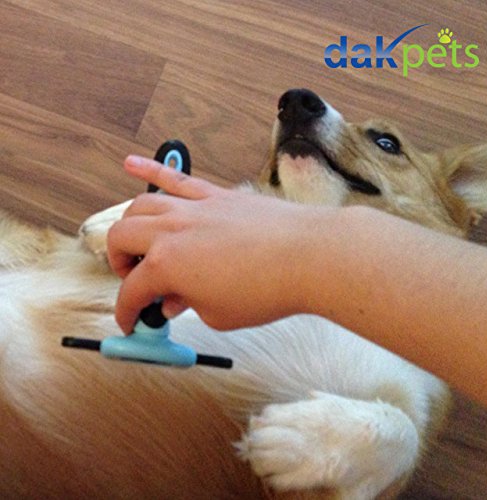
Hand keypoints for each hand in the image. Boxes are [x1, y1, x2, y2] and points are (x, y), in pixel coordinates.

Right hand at [107, 156, 316, 332]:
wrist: (307, 256)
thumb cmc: (267, 288)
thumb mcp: (218, 314)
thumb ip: (188, 304)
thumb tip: (176, 299)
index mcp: (166, 265)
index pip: (132, 291)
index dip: (127, 311)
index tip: (132, 320)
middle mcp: (171, 230)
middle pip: (121, 238)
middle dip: (119, 263)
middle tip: (134, 280)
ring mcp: (192, 207)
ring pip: (141, 205)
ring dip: (130, 224)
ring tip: (135, 240)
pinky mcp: (215, 195)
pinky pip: (176, 178)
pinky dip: (150, 169)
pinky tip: (130, 164)